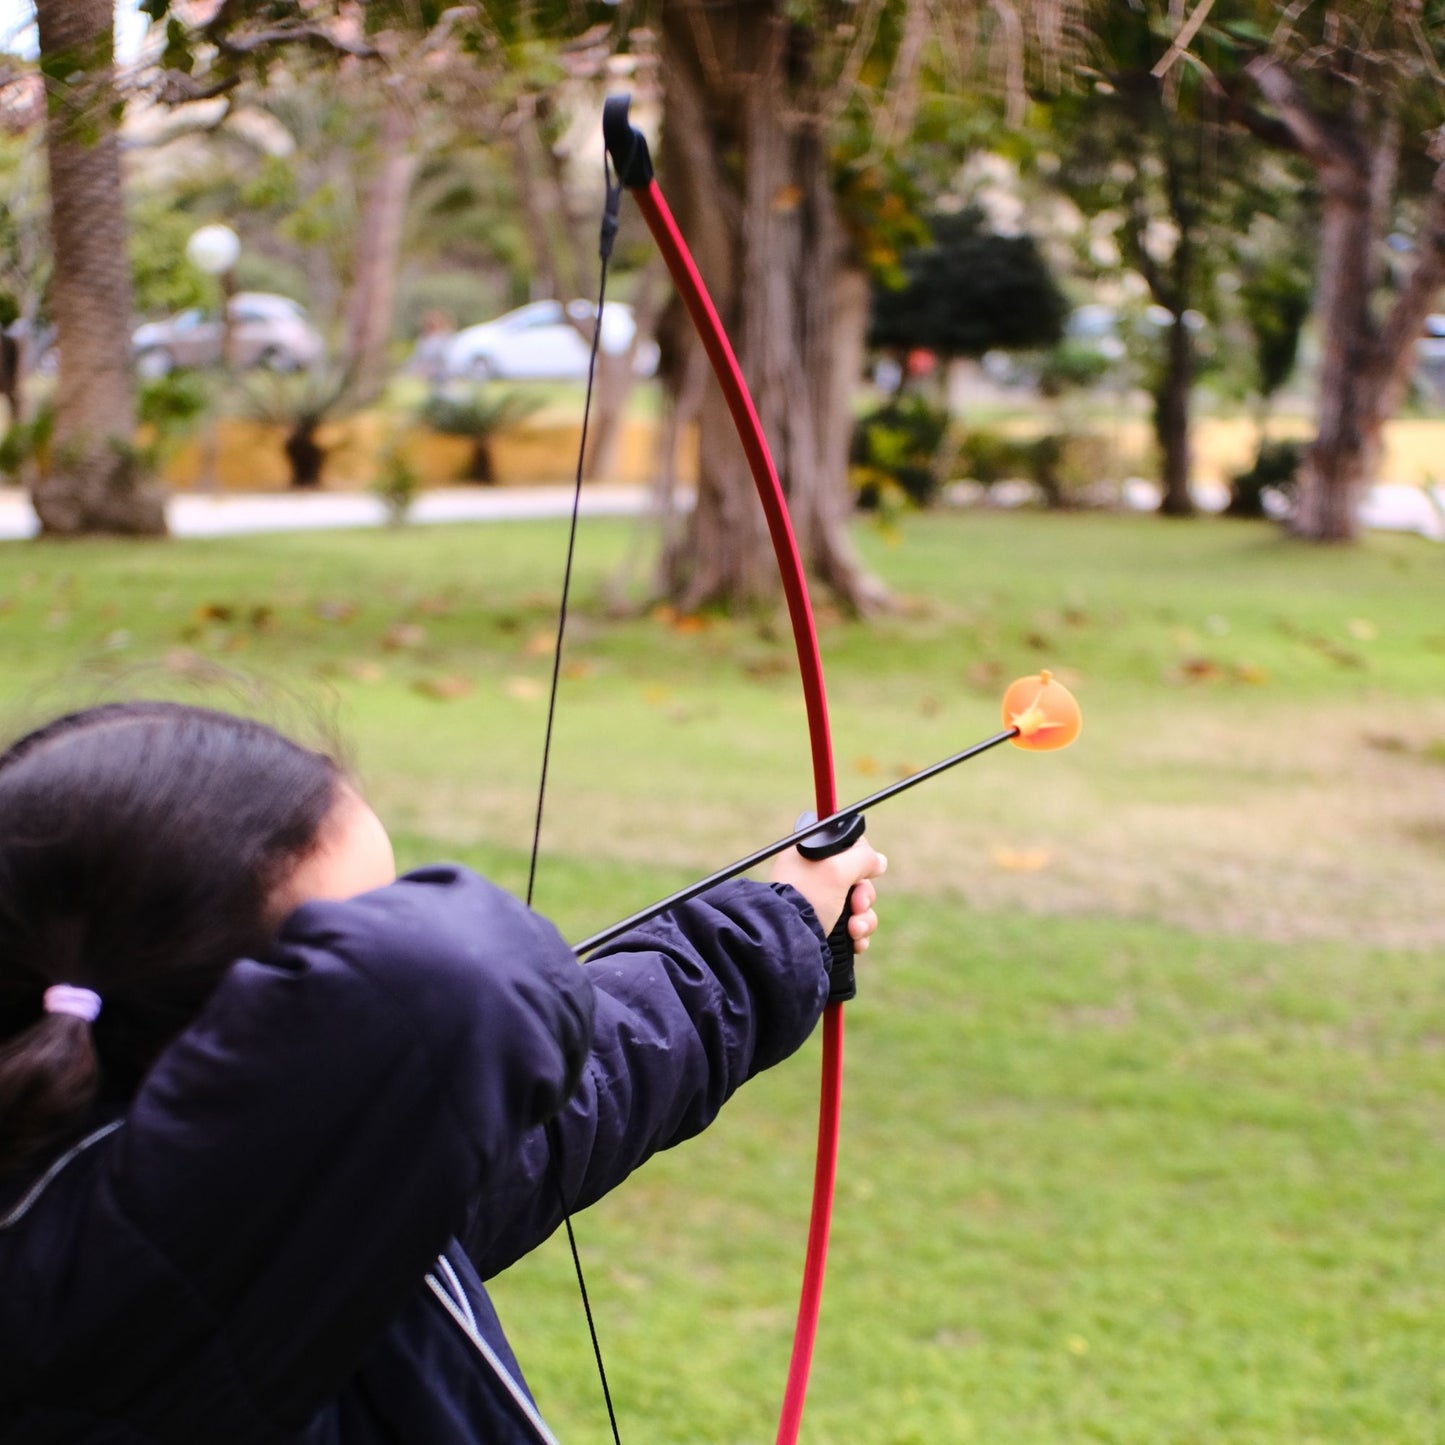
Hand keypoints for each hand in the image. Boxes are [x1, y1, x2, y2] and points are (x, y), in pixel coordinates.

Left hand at [770, 836, 886, 952]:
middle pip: (858, 880)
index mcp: (811, 854)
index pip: (848, 847)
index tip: (862, 873)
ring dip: (864, 920)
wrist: (787, 942)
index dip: (862, 860)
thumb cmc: (807, 898)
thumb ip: (863, 857)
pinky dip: (858, 935)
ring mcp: (820, 903)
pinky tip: (855, 942)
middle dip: (864, 897)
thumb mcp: (837, 868)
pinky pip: (853, 927)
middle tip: (856, 906)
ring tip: (854, 931)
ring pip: (859, 907)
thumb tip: (879, 862)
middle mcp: (815, 877)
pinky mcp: (825, 927)